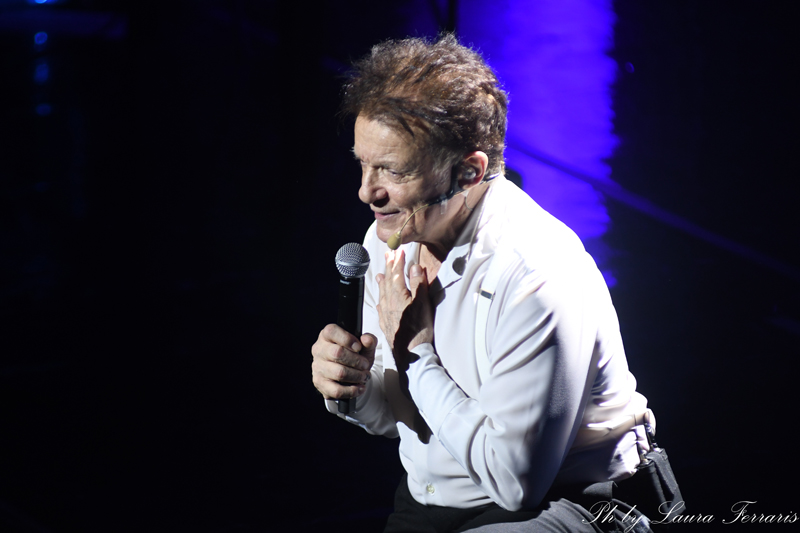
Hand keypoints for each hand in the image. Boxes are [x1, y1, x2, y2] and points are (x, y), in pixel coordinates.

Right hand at [311, 324, 375, 399]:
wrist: (347, 375)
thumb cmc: (354, 356)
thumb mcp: (364, 347)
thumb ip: (369, 341)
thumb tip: (367, 340)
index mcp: (327, 336)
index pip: (331, 331)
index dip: (347, 339)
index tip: (359, 347)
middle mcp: (319, 350)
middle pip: (337, 353)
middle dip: (356, 361)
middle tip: (365, 365)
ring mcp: (317, 367)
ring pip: (339, 373)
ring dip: (356, 376)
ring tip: (364, 376)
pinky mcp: (319, 383)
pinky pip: (336, 390)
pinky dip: (352, 390)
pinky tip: (360, 388)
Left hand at [376, 249, 433, 365]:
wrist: (411, 354)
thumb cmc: (420, 329)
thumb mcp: (423, 303)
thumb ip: (418, 284)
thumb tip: (414, 267)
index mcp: (398, 295)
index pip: (397, 274)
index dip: (398, 262)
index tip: (398, 251)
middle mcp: (389, 303)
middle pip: (388, 281)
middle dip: (388, 267)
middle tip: (388, 256)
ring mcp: (386, 314)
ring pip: (382, 294)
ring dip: (382, 282)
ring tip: (379, 274)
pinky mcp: (386, 325)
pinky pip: (380, 308)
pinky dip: (380, 300)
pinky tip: (380, 302)